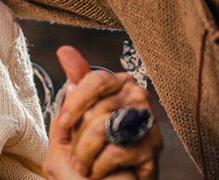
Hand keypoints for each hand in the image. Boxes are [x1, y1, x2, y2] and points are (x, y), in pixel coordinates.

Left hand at [43, 46, 161, 179]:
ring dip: (86, 153)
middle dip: (78, 138)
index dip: (76, 102)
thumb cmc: (92, 151)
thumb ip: (73, 86)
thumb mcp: (74, 118)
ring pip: (105, 128)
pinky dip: (99, 167)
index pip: (96, 79)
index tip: (64, 123)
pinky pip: (116, 152)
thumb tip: (65, 51)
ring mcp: (148, 121)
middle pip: (98, 108)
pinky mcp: (153, 147)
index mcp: (118, 84)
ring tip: (84, 165)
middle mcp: (137, 96)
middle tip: (76, 155)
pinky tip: (99, 172)